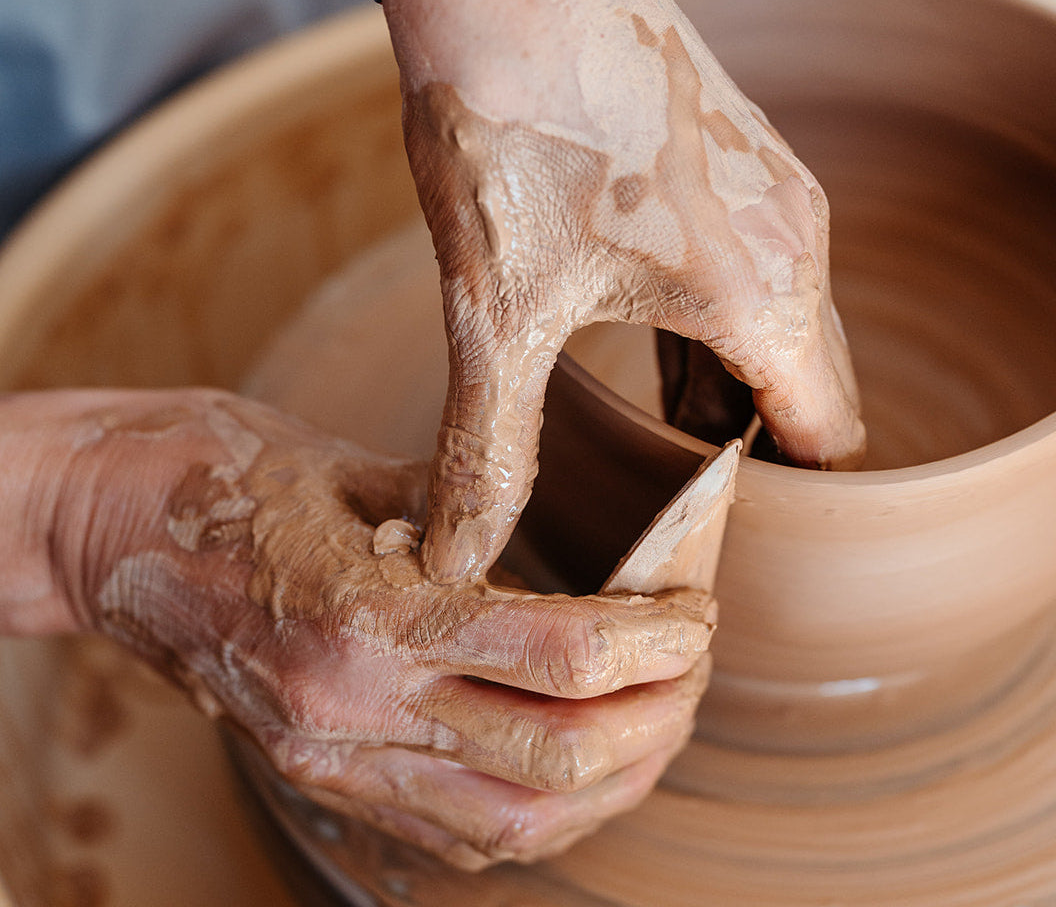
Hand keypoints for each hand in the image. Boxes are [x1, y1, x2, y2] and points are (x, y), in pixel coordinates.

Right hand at [24, 389, 711, 868]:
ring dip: (614, 783)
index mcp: (366, 614)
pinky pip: (458, 834)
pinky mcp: (322, 779)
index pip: (555, 656)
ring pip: (517, 822)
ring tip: (660, 722)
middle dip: (658, 720)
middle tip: (696, 666)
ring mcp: (333, 761)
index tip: (697, 611)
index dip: (652, 639)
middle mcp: (353, 710)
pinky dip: (542, 811)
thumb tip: (571, 533)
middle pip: (556, 759)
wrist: (110, 532)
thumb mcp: (356, 468)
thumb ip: (467, 513)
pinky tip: (578, 765)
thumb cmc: (227, 476)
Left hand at [378, 0, 864, 580]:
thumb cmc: (509, 123)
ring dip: (728, 382)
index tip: (717, 531)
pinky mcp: (736, 151)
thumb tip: (459, 557)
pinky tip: (646, 332)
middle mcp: (797, 240)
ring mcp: (774, 186)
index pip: (827, 443)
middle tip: (670, 495)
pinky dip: (716, 319)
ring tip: (653, 429)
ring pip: (781, 322)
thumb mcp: (494, 309)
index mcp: (766, 297)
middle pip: (809, 386)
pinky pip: (755, 264)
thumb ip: (489, 448)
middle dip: (749, 449)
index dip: (782, 502)